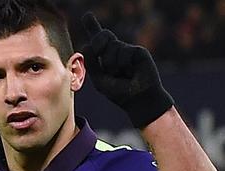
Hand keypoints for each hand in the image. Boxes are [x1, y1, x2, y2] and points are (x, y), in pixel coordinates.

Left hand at [81, 12, 172, 127]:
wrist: (138, 100)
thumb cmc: (119, 93)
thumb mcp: (100, 80)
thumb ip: (91, 63)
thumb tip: (86, 44)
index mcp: (106, 59)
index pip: (98, 41)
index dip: (92, 27)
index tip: (87, 16)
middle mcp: (116, 52)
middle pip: (102, 35)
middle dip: (98, 42)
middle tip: (101, 56)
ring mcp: (127, 50)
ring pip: (112, 45)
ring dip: (112, 63)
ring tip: (121, 74)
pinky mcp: (138, 51)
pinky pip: (124, 51)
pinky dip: (124, 63)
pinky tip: (131, 72)